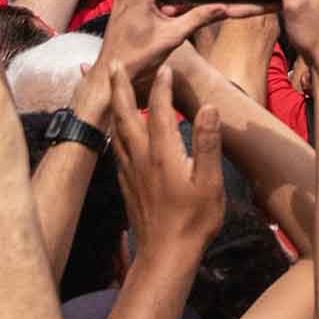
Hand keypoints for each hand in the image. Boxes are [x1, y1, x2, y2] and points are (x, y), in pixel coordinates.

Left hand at [108, 62, 226, 269]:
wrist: (164, 255)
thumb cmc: (193, 221)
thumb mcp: (210, 182)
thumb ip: (207, 143)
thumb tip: (209, 108)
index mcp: (163, 153)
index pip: (160, 110)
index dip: (162, 86)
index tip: (164, 66)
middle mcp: (141, 156)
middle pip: (126, 113)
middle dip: (120, 86)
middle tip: (112, 63)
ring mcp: (130, 170)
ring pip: (116, 129)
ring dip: (113, 105)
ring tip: (108, 89)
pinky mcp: (126, 182)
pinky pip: (116, 146)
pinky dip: (114, 129)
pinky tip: (116, 131)